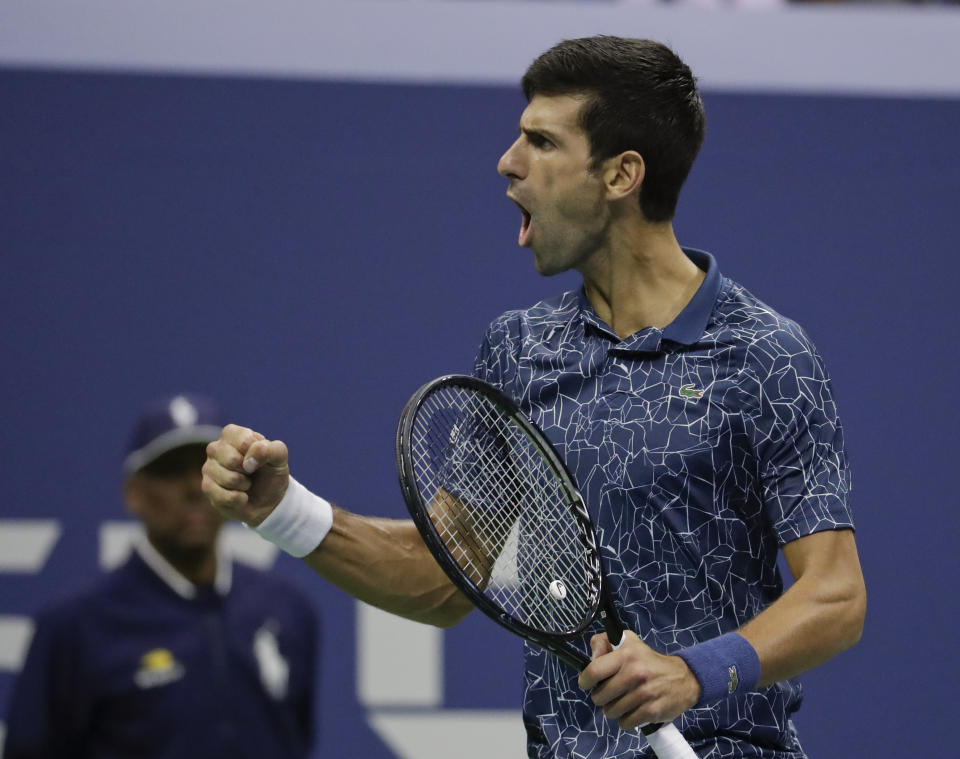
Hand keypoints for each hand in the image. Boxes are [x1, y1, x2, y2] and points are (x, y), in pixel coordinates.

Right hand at [202, 424, 289, 526]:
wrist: (267, 500)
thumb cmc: (271, 472)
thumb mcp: (280, 457)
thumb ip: (271, 450)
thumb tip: (248, 461)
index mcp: (233, 433)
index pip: (243, 441)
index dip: (257, 454)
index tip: (260, 458)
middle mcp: (216, 448)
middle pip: (232, 460)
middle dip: (249, 471)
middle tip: (251, 472)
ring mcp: (209, 468)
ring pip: (229, 479)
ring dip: (244, 486)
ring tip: (246, 484)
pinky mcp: (207, 488)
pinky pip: (224, 497)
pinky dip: (239, 500)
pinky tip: (240, 496)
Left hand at [578, 630, 699, 729]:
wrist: (684, 678)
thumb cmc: (649, 660)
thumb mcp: (628, 642)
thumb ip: (603, 643)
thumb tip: (590, 658)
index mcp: (626, 654)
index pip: (594, 671)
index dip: (585, 681)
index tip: (587, 684)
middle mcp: (635, 673)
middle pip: (599, 697)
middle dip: (601, 697)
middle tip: (610, 693)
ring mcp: (644, 693)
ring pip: (610, 712)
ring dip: (613, 710)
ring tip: (622, 702)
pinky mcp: (652, 711)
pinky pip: (625, 723)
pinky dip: (625, 720)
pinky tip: (632, 711)